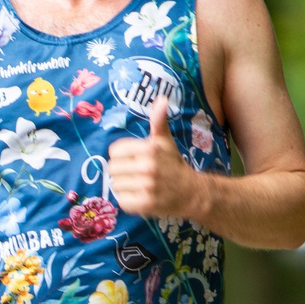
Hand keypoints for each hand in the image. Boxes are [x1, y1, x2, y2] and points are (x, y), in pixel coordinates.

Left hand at [106, 98, 208, 220]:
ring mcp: (147, 187)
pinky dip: (128, 201)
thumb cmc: (173, 164)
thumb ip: (158, 121)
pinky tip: (139, 196)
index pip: (114, 151)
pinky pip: (122, 201)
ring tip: (138, 185)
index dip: (121, 156)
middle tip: (136, 174)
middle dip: (121, 172)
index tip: (133, 159)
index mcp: (149, 149)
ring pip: (115, 185)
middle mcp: (148, 167)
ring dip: (124, 187)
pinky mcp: (145, 204)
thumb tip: (162, 99)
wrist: (191, 193)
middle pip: (112, 169)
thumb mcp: (165, 141)